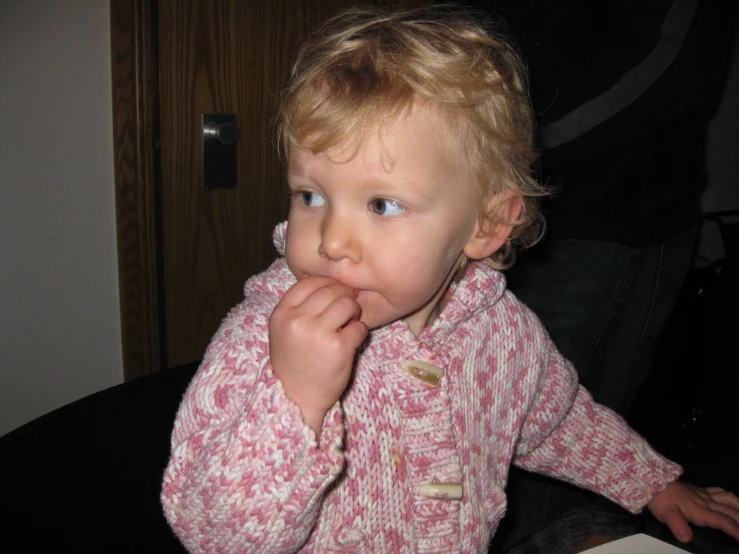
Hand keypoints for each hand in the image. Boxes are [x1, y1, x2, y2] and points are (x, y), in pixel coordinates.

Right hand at [269, 275, 367, 438]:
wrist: (297, 399)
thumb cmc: (293, 363)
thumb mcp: (284, 331)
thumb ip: (300, 308)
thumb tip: (332, 284)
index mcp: (282, 314)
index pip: (309, 282)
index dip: (327, 283)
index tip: (335, 291)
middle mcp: (298, 321)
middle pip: (331, 290)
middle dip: (344, 296)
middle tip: (348, 309)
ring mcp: (318, 333)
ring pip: (347, 304)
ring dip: (354, 312)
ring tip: (349, 323)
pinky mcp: (338, 348)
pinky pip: (359, 327)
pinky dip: (360, 332)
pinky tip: (351, 341)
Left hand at [647, 481, 738, 542]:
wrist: (651, 480)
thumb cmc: (659, 499)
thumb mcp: (666, 515)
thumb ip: (677, 526)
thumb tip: (687, 538)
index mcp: (700, 510)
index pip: (722, 521)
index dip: (735, 530)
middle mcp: (705, 501)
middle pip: (730, 511)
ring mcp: (702, 494)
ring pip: (727, 499)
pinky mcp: (698, 490)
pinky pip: (718, 491)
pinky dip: (729, 496)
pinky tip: (731, 500)